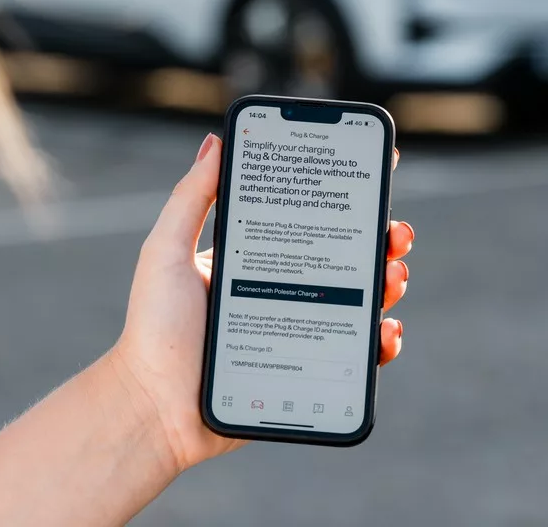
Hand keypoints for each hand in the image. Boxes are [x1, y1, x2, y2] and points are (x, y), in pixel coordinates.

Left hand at [110, 134, 414, 471]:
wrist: (155, 406)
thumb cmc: (153, 326)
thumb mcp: (166, 250)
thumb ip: (190, 198)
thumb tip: (216, 141)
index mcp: (253, 258)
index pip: (305, 219)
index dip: (340, 198)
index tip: (370, 172)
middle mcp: (280, 289)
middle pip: (343, 257)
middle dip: (379, 239)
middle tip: (394, 232)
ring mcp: (296, 329)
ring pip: (357, 301)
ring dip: (386, 282)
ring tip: (392, 275)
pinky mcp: (306, 369)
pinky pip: (355, 354)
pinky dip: (379, 341)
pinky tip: (386, 331)